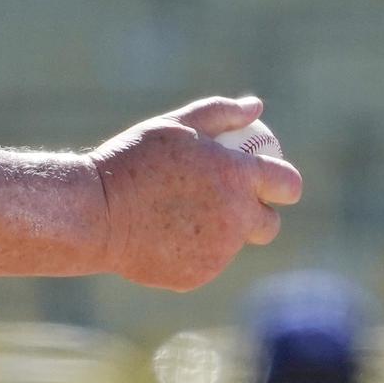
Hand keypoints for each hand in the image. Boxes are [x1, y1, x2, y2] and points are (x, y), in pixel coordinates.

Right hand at [90, 96, 301, 292]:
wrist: (96, 213)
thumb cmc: (133, 161)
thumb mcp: (177, 126)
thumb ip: (221, 113)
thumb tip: (255, 107)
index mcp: (238, 177)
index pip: (288, 184)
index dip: (284, 184)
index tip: (271, 183)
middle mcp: (236, 217)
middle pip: (269, 225)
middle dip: (259, 215)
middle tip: (231, 205)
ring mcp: (219, 252)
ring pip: (233, 245)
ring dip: (220, 233)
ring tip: (181, 216)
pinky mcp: (199, 276)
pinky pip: (205, 263)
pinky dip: (193, 252)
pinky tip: (163, 236)